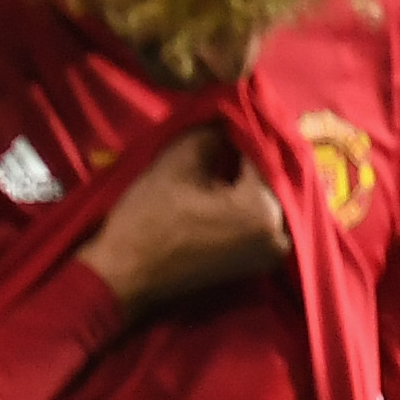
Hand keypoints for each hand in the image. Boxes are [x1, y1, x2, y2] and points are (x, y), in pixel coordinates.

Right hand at [76, 124, 290, 315]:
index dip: (240, 132)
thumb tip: (226, 123)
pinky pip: (257, 224)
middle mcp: (278, 235)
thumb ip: (210, 135)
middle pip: (267, 180)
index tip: (223, 120)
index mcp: (264, 209)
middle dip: (246, 159)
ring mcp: (268, 255)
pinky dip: (243, 207)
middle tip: (223, 140)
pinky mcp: (254, 267)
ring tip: (221, 165)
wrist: (121, 279)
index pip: (261, 153)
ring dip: (246, 183)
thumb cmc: (146, 221)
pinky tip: (221, 194)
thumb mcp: (174, 165)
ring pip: (264, 202)